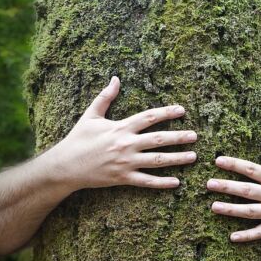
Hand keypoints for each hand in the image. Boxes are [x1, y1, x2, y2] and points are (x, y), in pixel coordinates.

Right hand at [48, 76, 196, 190]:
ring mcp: (126, 163)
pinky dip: (162, 183)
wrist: (65, 166)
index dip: (167, 112)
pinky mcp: (123, 178)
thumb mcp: (90, 115)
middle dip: (179, 137)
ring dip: (177, 159)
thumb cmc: (78, 139)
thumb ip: (105, 97)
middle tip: (195, 136)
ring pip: (157, 160)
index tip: (182, 110)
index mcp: (121, 127)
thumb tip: (115, 78)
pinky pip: (146, 181)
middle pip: (159, 139)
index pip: (149, 117)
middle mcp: (126, 144)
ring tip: (193, 157)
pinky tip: (177, 182)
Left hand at [207, 121, 260, 242]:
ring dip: (231, 210)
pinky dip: (247, 236)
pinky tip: (232, 237)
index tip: (218, 160)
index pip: (252, 169)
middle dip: (227, 187)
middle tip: (208, 184)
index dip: (235, 164)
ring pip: (250, 211)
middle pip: (247, 190)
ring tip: (213, 207)